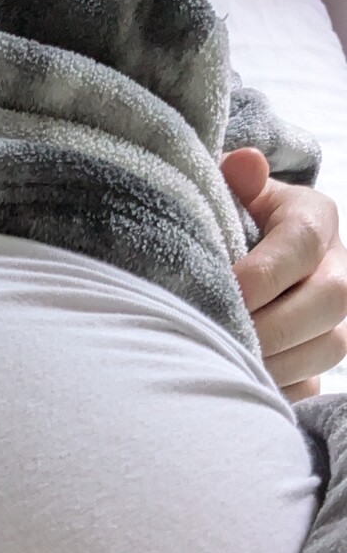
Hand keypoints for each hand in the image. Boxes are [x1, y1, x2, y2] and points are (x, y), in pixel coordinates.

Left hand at [221, 147, 346, 402]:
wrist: (240, 252)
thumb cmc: (226, 221)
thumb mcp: (229, 195)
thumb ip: (234, 181)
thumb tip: (244, 164)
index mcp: (315, 219)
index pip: (301, 248)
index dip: (260, 276)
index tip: (221, 293)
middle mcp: (339, 268)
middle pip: (328, 302)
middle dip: (270, 325)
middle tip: (217, 336)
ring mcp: (338, 317)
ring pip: (325, 348)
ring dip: (274, 362)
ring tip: (223, 362)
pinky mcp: (320, 355)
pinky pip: (311, 384)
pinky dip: (276, 388)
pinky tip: (237, 384)